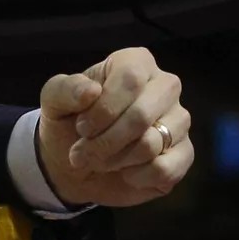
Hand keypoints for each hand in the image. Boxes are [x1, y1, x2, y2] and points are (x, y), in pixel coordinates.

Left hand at [36, 47, 190, 207]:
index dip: (103, 109)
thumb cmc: (69, 123)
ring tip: (99, 160)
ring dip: (115, 159)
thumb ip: (66, 89)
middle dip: (106, 140)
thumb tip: (91, 91)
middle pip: (142, 114)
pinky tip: (125, 173)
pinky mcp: (184, 154)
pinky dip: (137, 176)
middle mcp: (165, 86)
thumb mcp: (54, 102)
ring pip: (152, 144)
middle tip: (82, 152)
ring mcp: (179, 121)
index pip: (130, 79)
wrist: (79, 163)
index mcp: (135, 62)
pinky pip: (165, 168)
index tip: (81, 127)